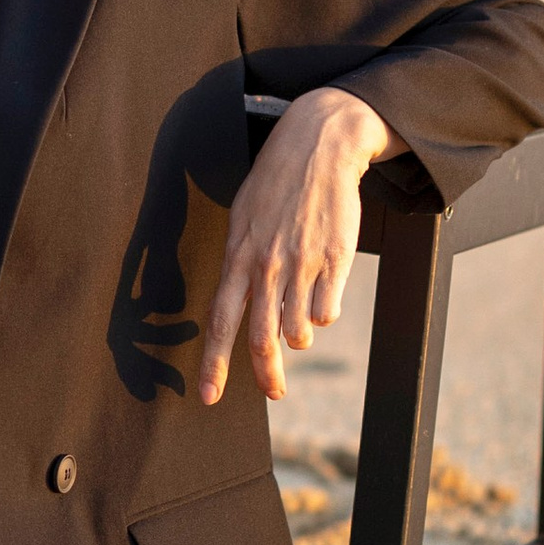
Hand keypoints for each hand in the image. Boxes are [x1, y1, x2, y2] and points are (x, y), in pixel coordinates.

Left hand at [199, 88, 392, 406]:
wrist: (318, 148)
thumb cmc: (277, 186)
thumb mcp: (244, 221)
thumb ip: (241, 267)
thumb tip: (241, 310)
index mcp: (237, 257)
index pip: (220, 321)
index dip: (214, 363)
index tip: (209, 396)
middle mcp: (266, 266)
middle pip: (260, 338)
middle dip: (266, 374)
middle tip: (273, 392)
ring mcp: (301, 264)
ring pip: (298, 331)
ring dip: (299, 337)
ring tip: (301, 327)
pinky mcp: (335, 260)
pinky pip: (328, 312)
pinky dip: (325, 312)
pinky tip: (324, 292)